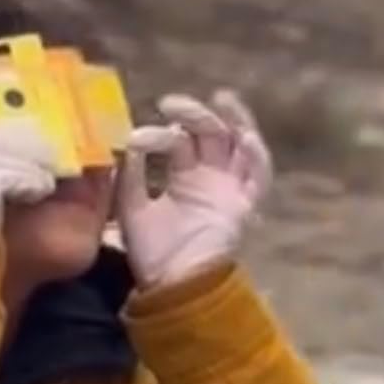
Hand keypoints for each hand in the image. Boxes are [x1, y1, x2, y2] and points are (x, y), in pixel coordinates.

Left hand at [116, 90, 272, 289]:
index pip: (181, 141)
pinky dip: (256, 156)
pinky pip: (259, 176)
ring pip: (240, 145)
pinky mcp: (244, 206)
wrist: (171, 285)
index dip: (163, 131)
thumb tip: (124, 146)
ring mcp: (229, 189)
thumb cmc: (152, 252)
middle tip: (169, 103)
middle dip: (194, 114)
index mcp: (185, 178)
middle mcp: (211, 178)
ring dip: (234, 119)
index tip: (137, 134)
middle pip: (212, 134)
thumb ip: (130, 178)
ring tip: (220, 98)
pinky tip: (244, 137)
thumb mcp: (132, 208)